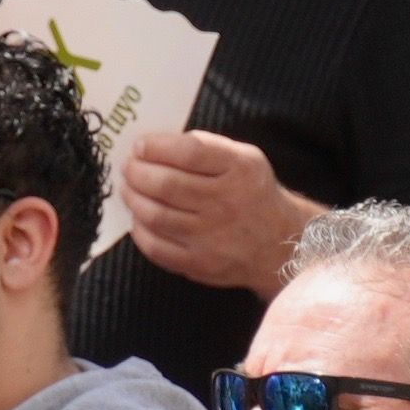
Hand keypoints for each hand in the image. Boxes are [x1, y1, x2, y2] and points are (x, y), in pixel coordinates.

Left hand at [118, 131, 315, 294]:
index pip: (190, 152)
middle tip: (128, 167)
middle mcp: (228, 203)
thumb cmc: (252, 192)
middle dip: (137, 172)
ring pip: (156, 216)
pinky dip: (140, 231)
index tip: (140, 145)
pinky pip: (157, 248)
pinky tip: (139, 219)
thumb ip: (206, 147)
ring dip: (133, 199)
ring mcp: (214, 237)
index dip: (156, 147)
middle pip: (167, 184)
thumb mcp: (244, 158)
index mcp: (240, 169)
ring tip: (129, 189)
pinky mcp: (201, 264)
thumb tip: (154, 145)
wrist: (281, 243)